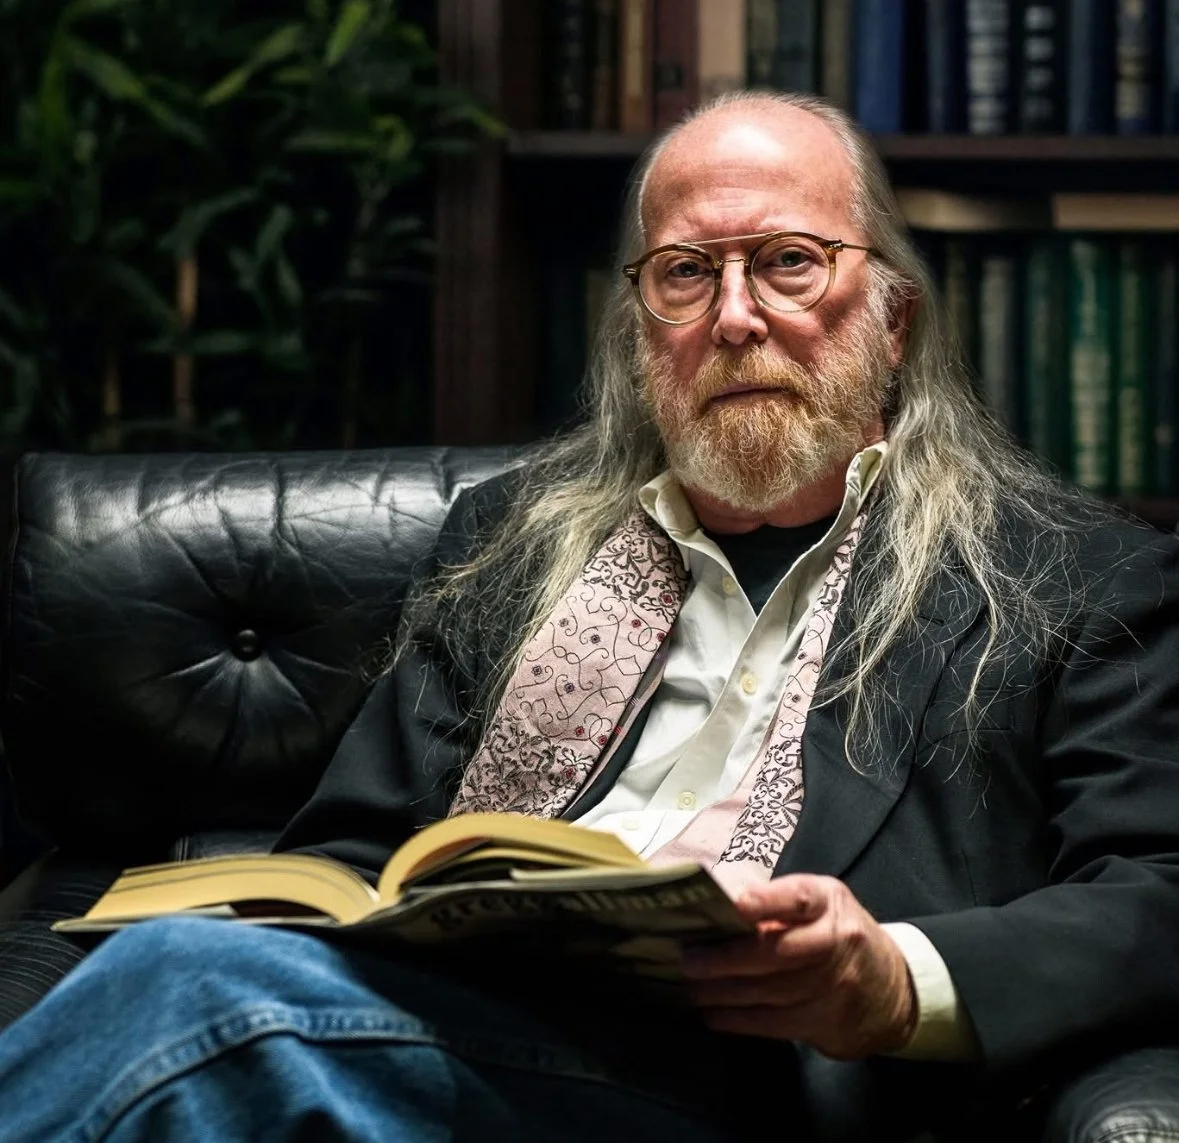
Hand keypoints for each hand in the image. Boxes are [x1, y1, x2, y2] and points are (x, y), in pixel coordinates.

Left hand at [681, 874, 916, 1060]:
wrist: (893, 989)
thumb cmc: (838, 934)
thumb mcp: (820, 905)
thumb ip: (778, 904)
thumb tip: (717, 908)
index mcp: (829, 902)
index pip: (798, 897)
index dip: (766, 901)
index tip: (734, 904)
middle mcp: (834, 942)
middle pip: (776, 952)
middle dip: (727, 958)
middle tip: (688, 960)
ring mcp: (832, 987)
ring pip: (769, 992)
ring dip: (722, 992)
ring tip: (691, 987)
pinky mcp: (825, 1022)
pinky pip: (773, 1023)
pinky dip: (737, 1020)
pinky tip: (713, 1014)